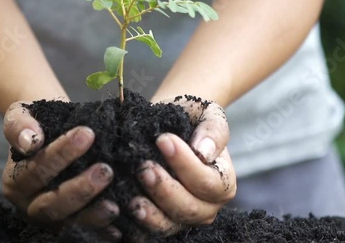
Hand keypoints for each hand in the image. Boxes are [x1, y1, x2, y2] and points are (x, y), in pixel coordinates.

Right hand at [2, 101, 121, 240]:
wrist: (52, 130)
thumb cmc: (38, 122)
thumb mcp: (20, 114)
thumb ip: (19, 124)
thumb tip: (29, 141)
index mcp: (14, 181)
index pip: (35, 172)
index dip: (60, 154)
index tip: (87, 133)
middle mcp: (30, 205)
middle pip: (52, 204)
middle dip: (80, 188)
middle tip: (106, 169)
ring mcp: (51, 219)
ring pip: (70, 222)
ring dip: (93, 213)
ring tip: (116, 201)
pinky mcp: (70, 224)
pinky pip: (86, 229)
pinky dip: (102, 227)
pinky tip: (120, 219)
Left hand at [128, 99, 235, 239]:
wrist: (169, 124)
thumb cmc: (191, 118)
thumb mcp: (208, 114)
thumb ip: (213, 130)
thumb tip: (204, 152)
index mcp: (223, 182)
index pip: (207, 182)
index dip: (185, 164)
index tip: (163, 140)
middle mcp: (206, 206)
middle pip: (189, 209)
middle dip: (164, 189)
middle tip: (143, 167)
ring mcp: (182, 217)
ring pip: (169, 225)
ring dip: (150, 214)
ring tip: (132, 198)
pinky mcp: (159, 221)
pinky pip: (147, 232)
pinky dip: (134, 225)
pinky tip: (121, 209)